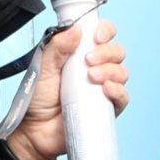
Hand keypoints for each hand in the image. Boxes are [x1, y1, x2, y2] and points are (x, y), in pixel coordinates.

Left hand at [6, 21, 128, 159]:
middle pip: (116, 51)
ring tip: (91, 77)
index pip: (102, 35)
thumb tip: (76, 28)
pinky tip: (106, 90)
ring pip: (121, 72)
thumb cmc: (38, 100)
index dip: (104, 31)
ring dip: (110, 70)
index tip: (96, 36)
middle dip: (106, 52)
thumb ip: (58, 47)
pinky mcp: (107, 108)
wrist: (36, 131)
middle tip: (88, 60)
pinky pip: (123, 97)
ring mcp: (102, 89)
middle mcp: (95, 69)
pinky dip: (118, 90)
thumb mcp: (43, 68)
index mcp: (80, 54)